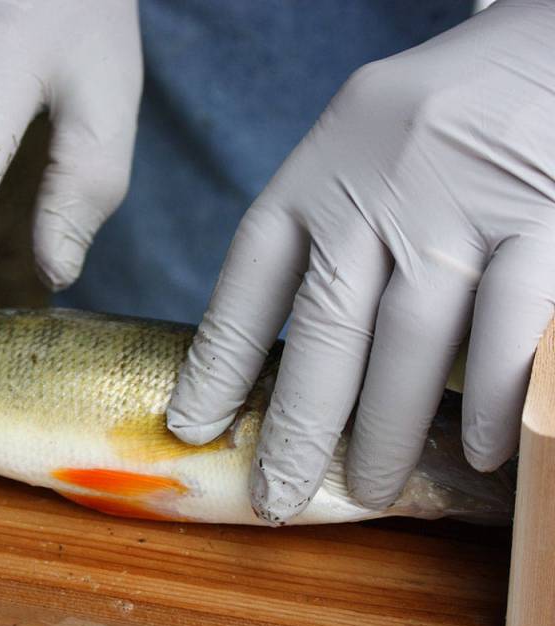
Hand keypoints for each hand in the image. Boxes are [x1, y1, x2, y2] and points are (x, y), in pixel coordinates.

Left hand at [167, 0, 554, 523]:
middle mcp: (373, 193)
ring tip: (361, 490)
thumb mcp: (351, 154)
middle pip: (322, 332)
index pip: (248, 284)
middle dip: (293, 428)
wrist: (546, 43)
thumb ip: (323, 234)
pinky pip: (511, 327)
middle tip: (275, 495)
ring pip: (408, 344)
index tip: (192, 425)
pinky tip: (472, 449)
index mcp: (316, 177)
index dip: (215, 364)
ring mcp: (458, 207)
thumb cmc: (437, 117)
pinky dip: (491, 397)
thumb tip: (287, 351)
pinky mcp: (543, 216)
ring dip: (382, 432)